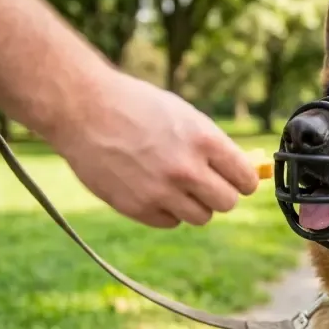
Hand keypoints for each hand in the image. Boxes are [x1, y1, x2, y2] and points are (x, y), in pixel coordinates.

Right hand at [47, 70, 259, 227]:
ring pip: (201, 217)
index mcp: (203, 140)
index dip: (244, 180)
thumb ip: (214, 146)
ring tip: (177, 183)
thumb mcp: (184, 115)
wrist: (83, 109)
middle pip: (227, 203)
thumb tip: (244, 170)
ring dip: (195, 204)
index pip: (245, 179)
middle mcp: (186, 169)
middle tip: (207, 183)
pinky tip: (154, 189)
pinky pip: (171, 222)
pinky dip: (168, 211)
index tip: (238, 180)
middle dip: (221, 194)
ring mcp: (160, 191)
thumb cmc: (136, 106)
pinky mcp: (137, 208)